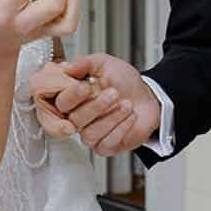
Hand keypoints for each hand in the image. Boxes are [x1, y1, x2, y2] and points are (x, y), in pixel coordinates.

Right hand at [29, 53, 160, 155]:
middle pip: (74, 120)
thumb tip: (67, 67)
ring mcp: (90, 134)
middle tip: (114, 92)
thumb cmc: (125, 82)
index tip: (85, 87)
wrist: (149, 97)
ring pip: (90, 133)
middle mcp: (78, 118)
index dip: (72, 96)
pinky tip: (131, 116)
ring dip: (112, 117)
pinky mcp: (105, 147)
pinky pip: (106, 143)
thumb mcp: (105, 64)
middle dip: (96, 106)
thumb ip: (85, 63)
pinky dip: (121, 128)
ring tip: (127, 104)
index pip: (61, 102)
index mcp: (73, 99)